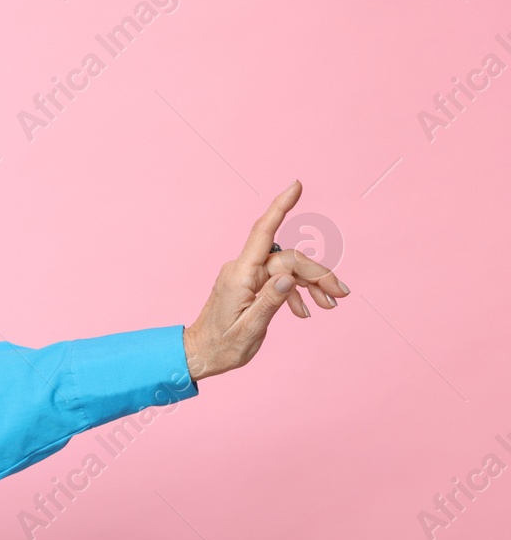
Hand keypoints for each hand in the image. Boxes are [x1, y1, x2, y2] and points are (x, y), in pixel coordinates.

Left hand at [181, 180, 349, 380]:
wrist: (200, 355)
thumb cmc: (221, 347)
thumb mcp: (249, 330)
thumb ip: (269, 302)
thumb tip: (288, 278)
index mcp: (240, 276)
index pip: (263, 232)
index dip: (280, 207)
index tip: (296, 185)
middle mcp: (242, 269)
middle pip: (288, 258)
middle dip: (317, 273)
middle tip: (340, 294)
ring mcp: (246, 275)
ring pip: (287, 269)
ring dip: (311, 284)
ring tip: (330, 304)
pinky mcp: (249, 284)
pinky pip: (279, 279)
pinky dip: (296, 292)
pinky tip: (307, 310)